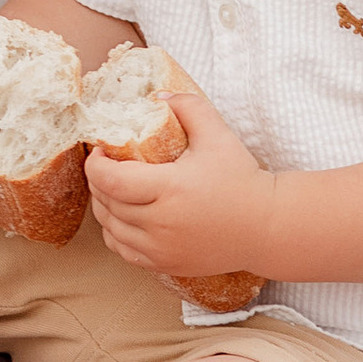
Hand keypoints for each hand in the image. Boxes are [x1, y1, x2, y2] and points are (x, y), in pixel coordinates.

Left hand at [83, 89, 277, 290]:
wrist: (267, 227)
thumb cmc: (242, 180)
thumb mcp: (219, 135)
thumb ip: (189, 108)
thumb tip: (158, 97)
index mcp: (171, 189)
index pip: (111, 180)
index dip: (95, 165)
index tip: (100, 151)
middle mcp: (162, 224)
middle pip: (107, 203)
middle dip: (98, 181)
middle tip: (104, 165)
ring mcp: (162, 249)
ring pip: (111, 229)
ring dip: (104, 207)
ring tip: (112, 189)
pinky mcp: (167, 265)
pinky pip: (124, 251)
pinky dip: (115, 233)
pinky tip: (122, 217)